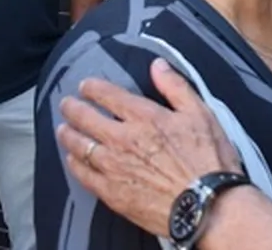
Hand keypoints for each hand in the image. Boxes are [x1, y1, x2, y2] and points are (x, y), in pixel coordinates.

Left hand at [59, 58, 241, 236]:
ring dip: (68, 135)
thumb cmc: (208, 161)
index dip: (92, 88)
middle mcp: (123, 139)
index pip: (108, 95)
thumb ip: (175, 87)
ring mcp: (114, 167)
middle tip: (66, 104)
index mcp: (144, 117)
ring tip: (63, 129)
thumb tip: (158, 65)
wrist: (207, 206)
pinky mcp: (112, 193)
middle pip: (86, 118)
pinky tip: (72, 161)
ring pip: (79, 146)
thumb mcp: (201, 114)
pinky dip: (74, 165)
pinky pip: (83, 175)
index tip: (85, 85)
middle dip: (73, 108)